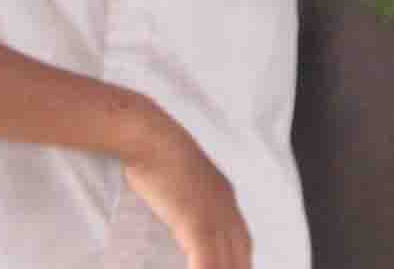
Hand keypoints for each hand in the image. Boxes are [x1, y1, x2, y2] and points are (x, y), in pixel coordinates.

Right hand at [119, 110, 253, 268]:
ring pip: (225, 261)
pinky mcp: (196, 221)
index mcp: (224, 195)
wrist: (150, 138)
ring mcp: (213, 214)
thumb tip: (181, 215)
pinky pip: (206, 260)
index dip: (241, 260)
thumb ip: (190, 198)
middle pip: (240, 254)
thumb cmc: (157, 152)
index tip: (238, 268)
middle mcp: (225, 206)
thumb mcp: (183, 177)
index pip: (243, 239)